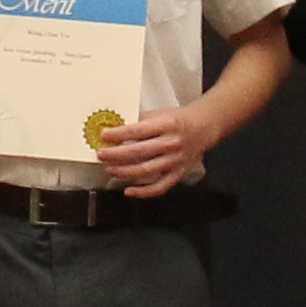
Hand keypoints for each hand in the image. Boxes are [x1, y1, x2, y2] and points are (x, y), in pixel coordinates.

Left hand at [92, 105, 210, 195]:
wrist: (204, 126)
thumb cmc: (178, 119)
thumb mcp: (159, 114)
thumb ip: (139, 122)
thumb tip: (115, 129)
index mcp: (166, 125)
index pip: (137, 131)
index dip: (118, 134)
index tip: (103, 136)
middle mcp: (171, 143)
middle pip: (139, 152)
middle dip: (116, 155)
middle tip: (101, 154)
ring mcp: (175, 160)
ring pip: (146, 170)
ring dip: (124, 172)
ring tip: (109, 169)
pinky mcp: (178, 173)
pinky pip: (160, 187)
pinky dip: (143, 192)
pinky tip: (128, 191)